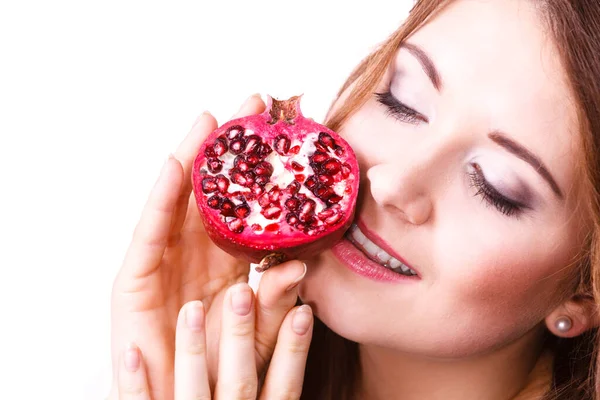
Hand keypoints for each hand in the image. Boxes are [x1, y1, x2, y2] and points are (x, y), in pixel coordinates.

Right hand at [109, 95, 307, 399]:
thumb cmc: (216, 375)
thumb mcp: (256, 335)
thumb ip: (275, 302)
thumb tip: (301, 264)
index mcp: (225, 266)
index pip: (243, 210)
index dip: (261, 175)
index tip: (284, 139)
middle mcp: (193, 258)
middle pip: (211, 194)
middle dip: (230, 151)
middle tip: (254, 107)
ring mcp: (162, 264)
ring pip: (179, 203)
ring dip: (194, 159)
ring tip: (212, 120)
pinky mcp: (133, 280)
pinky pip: (150, 232)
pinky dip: (162, 199)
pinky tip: (177, 164)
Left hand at [115, 284, 312, 398]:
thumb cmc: (225, 399)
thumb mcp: (258, 381)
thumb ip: (274, 338)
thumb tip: (294, 281)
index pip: (284, 386)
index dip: (293, 350)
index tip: (302, 313)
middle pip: (239, 383)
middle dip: (240, 337)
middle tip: (239, 292)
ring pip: (194, 393)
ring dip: (192, 350)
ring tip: (191, 308)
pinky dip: (135, 383)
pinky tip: (131, 354)